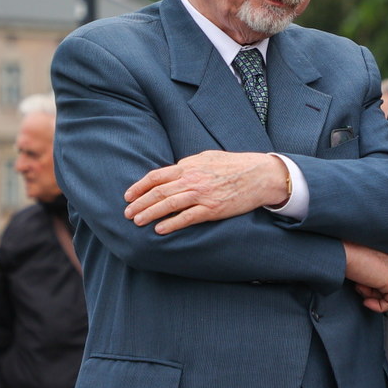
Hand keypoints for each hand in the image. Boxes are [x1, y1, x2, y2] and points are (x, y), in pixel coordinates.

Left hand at [124, 151, 289, 233]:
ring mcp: (202, 194)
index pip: (157, 176)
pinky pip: (187, 218)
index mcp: (189, 166)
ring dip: (150, 214)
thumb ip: (189, 165)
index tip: (128, 196)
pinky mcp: (213, 209)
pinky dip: (172, 224)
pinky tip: (160, 229)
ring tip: (137, 222)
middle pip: (159, 192)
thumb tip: (173, 171)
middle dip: (139, 203)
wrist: (260, 174)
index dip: (139, 186)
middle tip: (127, 213)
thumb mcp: (208, 157)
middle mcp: (192, 179)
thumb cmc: (234, 165)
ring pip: (169, 205)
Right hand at [342, 242, 387, 311]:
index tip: (359, 285)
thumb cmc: (345, 255)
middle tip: (358, 286)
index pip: (385, 276)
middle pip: (387, 286)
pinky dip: (379, 306)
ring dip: (371, 295)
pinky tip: (366, 302)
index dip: (371, 285)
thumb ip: (372, 273)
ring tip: (359, 286)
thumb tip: (373, 287)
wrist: (341, 252)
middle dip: (371, 291)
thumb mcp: (362, 265)